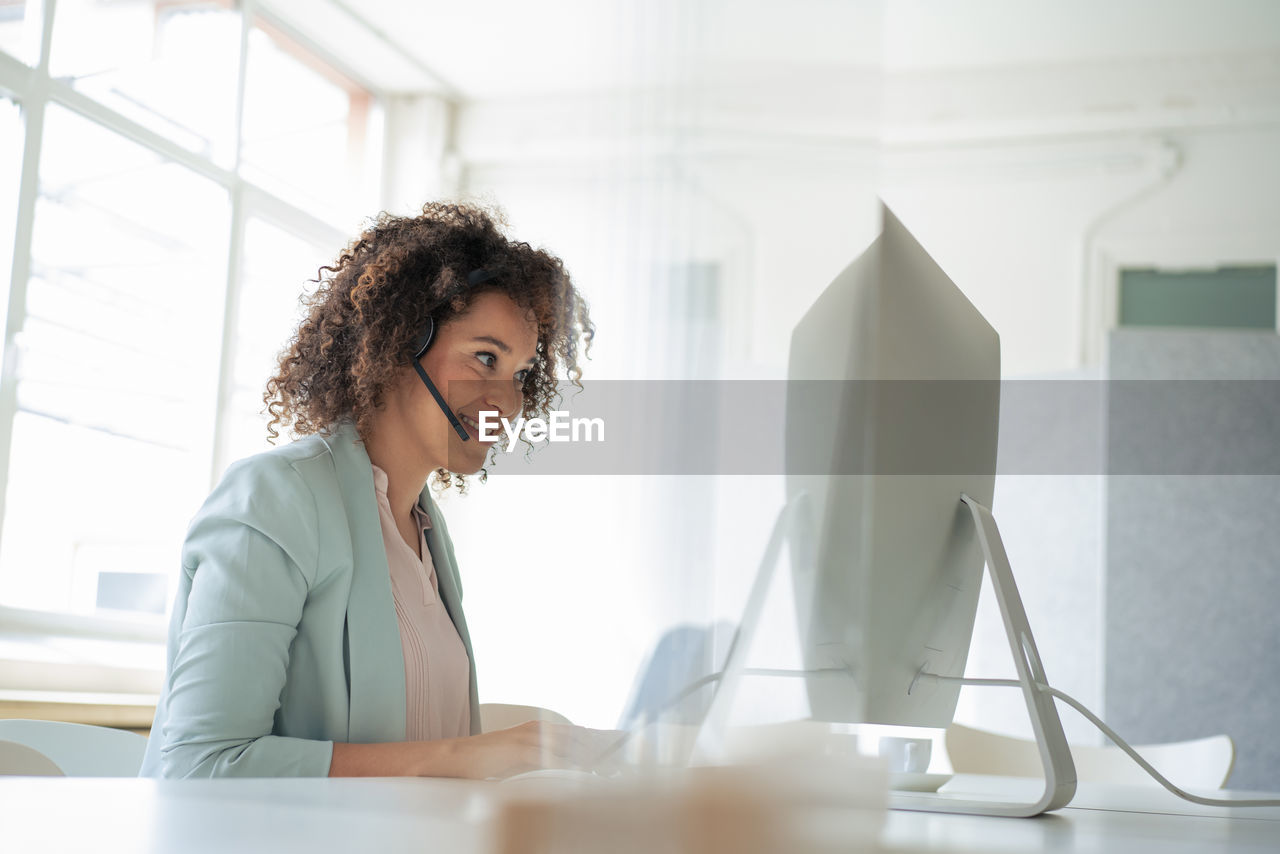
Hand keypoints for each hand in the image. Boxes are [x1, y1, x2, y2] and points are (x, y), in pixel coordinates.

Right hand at [446, 721, 622, 779]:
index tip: (624, 750)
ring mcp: (530, 738)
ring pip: (570, 745)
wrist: (456, 758)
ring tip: (612, 768)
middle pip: (581, 738)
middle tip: (625, 762)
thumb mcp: (525, 761)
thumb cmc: (489, 762)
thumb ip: (548, 761)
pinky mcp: (520, 749)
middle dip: (604, 750)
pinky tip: (582, 771)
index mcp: (543, 732)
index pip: (581, 735)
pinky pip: (550, 756)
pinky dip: (569, 763)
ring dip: (593, 756)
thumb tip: (573, 768)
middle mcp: (540, 730)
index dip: (603, 742)